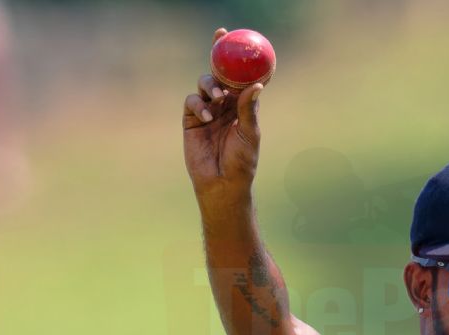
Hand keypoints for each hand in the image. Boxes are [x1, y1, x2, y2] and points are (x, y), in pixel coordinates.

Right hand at [183, 28, 263, 201]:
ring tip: (218, 98)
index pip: (242, 77)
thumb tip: (256, 84)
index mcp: (243, 105)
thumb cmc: (242, 161)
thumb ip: (249, 108)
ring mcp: (208, 110)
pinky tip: (207, 117)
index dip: (242, 59)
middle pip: (221, 73)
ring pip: (205, 83)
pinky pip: (192, 101)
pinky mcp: (191, 119)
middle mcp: (226, 104)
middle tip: (220, 38)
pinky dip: (199, 104)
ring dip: (210, 85)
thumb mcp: (249, 133)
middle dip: (220, 54)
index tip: (243, 41)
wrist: (222, 182)